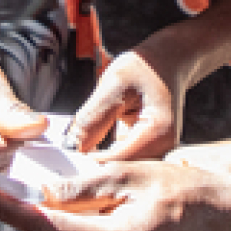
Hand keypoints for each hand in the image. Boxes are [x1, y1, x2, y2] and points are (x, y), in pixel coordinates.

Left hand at [78, 0, 230, 162]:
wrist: (168, 61)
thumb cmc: (145, 66)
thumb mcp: (114, 83)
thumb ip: (93, 116)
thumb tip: (73, 146)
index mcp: (159, 132)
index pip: (118, 162)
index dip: (88, 164)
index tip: (62, 164)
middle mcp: (164, 148)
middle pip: (121, 169)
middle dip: (91, 167)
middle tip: (61, 163)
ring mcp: (157, 151)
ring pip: (120, 167)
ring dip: (96, 163)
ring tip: (72, 160)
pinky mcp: (148, 151)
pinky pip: (122, 159)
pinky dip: (104, 156)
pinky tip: (88, 151)